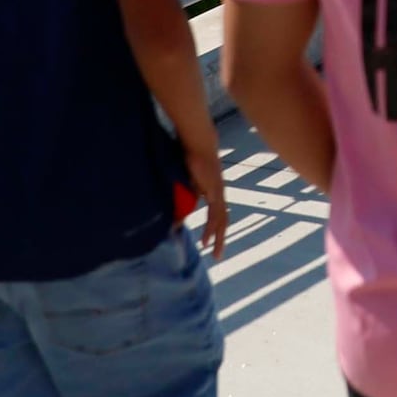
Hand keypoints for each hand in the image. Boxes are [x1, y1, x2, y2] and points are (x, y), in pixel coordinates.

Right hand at [184, 129, 229, 257]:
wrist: (198, 142)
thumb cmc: (189, 157)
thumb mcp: (186, 182)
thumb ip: (183, 197)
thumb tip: (174, 213)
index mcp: (213, 192)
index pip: (217, 214)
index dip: (214, 228)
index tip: (208, 241)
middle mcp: (219, 194)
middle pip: (223, 220)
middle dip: (220, 238)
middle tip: (216, 255)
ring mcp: (219, 192)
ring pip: (221, 219)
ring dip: (217, 237)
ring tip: (212, 251)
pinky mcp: (215, 191)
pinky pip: (215, 213)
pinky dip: (211, 227)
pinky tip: (207, 238)